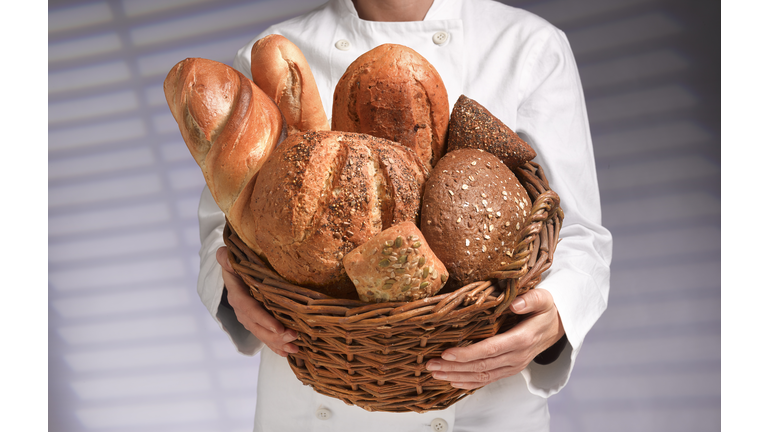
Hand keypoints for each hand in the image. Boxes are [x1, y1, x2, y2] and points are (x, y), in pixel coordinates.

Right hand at [216, 247, 298, 356]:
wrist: (236, 271)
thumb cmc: (238, 262)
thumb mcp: (231, 258)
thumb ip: (227, 257)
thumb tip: (222, 254)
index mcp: (237, 294)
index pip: (249, 309)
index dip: (262, 319)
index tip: (278, 327)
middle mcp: (242, 310)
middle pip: (257, 326)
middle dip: (275, 335)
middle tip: (293, 336)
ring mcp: (249, 318)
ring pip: (263, 334)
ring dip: (278, 343)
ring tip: (295, 348)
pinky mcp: (258, 323)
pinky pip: (266, 337)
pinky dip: (276, 346)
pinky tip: (288, 353)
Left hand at [426, 288, 564, 388]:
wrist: (557, 327)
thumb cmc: (545, 311)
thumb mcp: (543, 299)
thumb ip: (531, 300)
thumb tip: (515, 303)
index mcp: (522, 338)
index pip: (491, 349)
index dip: (468, 353)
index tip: (447, 353)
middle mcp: (517, 356)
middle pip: (482, 366)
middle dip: (454, 367)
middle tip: (431, 364)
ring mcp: (513, 366)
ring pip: (482, 376)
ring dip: (457, 376)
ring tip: (435, 373)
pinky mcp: (509, 370)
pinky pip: (487, 380)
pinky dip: (468, 382)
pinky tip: (452, 381)